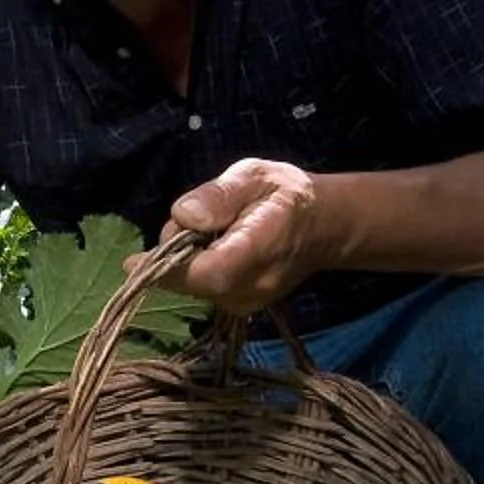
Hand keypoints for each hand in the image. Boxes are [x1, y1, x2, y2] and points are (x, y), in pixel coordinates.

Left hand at [163, 159, 329, 314]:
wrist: (321, 226)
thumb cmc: (284, 195)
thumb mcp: (253, 175)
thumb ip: (218, 195)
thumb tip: (183, 216)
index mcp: (259, 250)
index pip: (204, 272)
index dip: (173, 257)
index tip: (161, 240)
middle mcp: (253, 287)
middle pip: (189, 281)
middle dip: (177, 252)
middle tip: (201, 220)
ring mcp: (247, 303)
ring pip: (192, 287)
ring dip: (189, 260)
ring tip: (216, 233)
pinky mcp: (240, 307)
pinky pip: (202, 290)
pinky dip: (200, 269)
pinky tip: (219, 250)